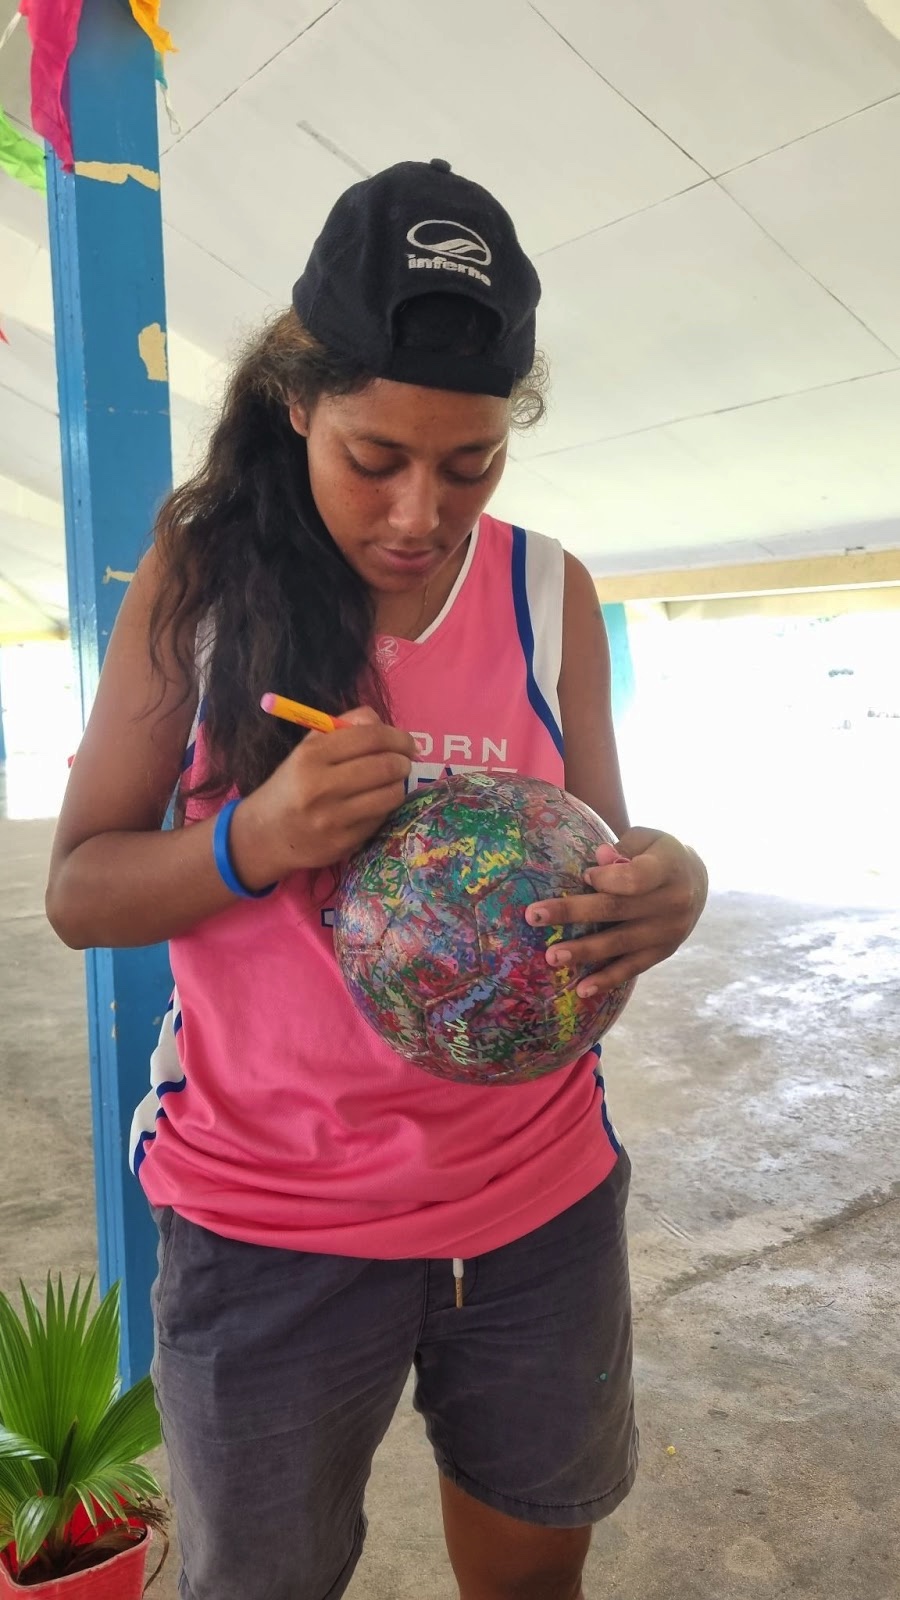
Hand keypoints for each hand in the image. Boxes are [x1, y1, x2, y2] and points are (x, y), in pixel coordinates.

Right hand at [231, 707, 416, 884]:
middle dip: (403, 761)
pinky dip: (384, 808)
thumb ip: (344, 728)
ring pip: (390, 795)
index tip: (406, 743)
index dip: (398, 737)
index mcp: (311, 755)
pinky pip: (380, 819)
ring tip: (392, 782)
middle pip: (385, 766)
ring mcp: (332, 818)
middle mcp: (320, 786)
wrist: (266, 832)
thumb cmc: (293, 783)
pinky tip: (373, 804)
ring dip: (398, 785)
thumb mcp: (308, 748)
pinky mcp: (343, 842)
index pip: (371, 737)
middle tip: (403, 762)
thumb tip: (383, 724)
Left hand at [526, 828, 707, 997]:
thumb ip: (624, 847)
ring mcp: (668, 931)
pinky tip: (581, 990)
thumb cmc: (658, 854)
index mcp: (669, 868)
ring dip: (584, 951)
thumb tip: (599, 857)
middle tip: (534, 916)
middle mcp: (672, 902)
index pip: (636, 877)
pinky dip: (607, 980)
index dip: (608, 878)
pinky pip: (632, 968)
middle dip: (573, 913)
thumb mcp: (648, 839)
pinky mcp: (662, 953)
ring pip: (621, 943)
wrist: (696, 882)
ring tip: (552, 956)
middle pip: (618, 909)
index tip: (584, 876)